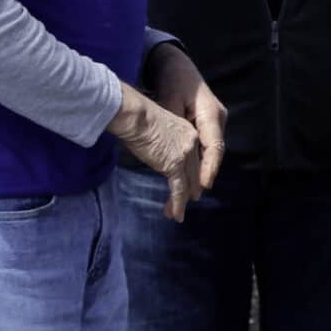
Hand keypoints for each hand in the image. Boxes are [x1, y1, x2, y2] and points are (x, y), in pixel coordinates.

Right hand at [108, 85, 202, 221]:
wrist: (135, 115)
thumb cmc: (137, 117)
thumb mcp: (158, 128)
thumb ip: (164, 141)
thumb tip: (156, 152)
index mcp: (188, 131)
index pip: (195, 156)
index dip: (193, 171)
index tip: (191, 181)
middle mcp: (192, 142)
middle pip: (195, 171)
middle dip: (191, 188)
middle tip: (188, 200)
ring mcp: (185, 154)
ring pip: (188, 183)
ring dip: (183, 200)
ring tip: (178, 212)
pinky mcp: (175, 165)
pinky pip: (179, 189)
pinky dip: (178, 204)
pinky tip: (176, 215)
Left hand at [145, 44, 226, 196]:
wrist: (177, 66)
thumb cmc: (174, 81)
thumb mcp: (169, 101)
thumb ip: (170, 125)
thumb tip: (164, 145)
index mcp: (211, 114)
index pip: (214, 146)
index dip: (209, 167)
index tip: (203, 185)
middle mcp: (217, 120)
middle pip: (213, 154)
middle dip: (203, 177)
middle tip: (191, 198)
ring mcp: (213, 123)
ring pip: (209, 153)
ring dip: (198, 172)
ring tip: (188, 195)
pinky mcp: (205, 125)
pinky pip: (203, 147)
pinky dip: (196, 163)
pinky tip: (187, 178)